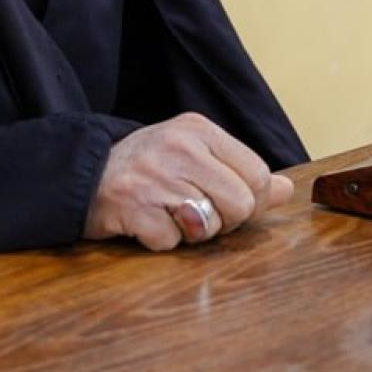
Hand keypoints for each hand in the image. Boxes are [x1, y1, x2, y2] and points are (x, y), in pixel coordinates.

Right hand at [82, 112, 295, 249]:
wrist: (84, 172)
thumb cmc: (149, 167)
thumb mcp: (196, 156)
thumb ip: (242, 172)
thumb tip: (287, 189)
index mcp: (200, 130)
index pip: (257, 174)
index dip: (247, 201)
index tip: (223, 201)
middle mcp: (180, 147)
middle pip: (240, 203)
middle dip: (223, 221)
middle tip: (195, 212)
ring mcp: (155, 176)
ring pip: (209, 225)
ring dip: (191, 232)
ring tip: (169, 214)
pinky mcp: (133, 206)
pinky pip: (171, 241)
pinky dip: (160, 241)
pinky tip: (145, 222)